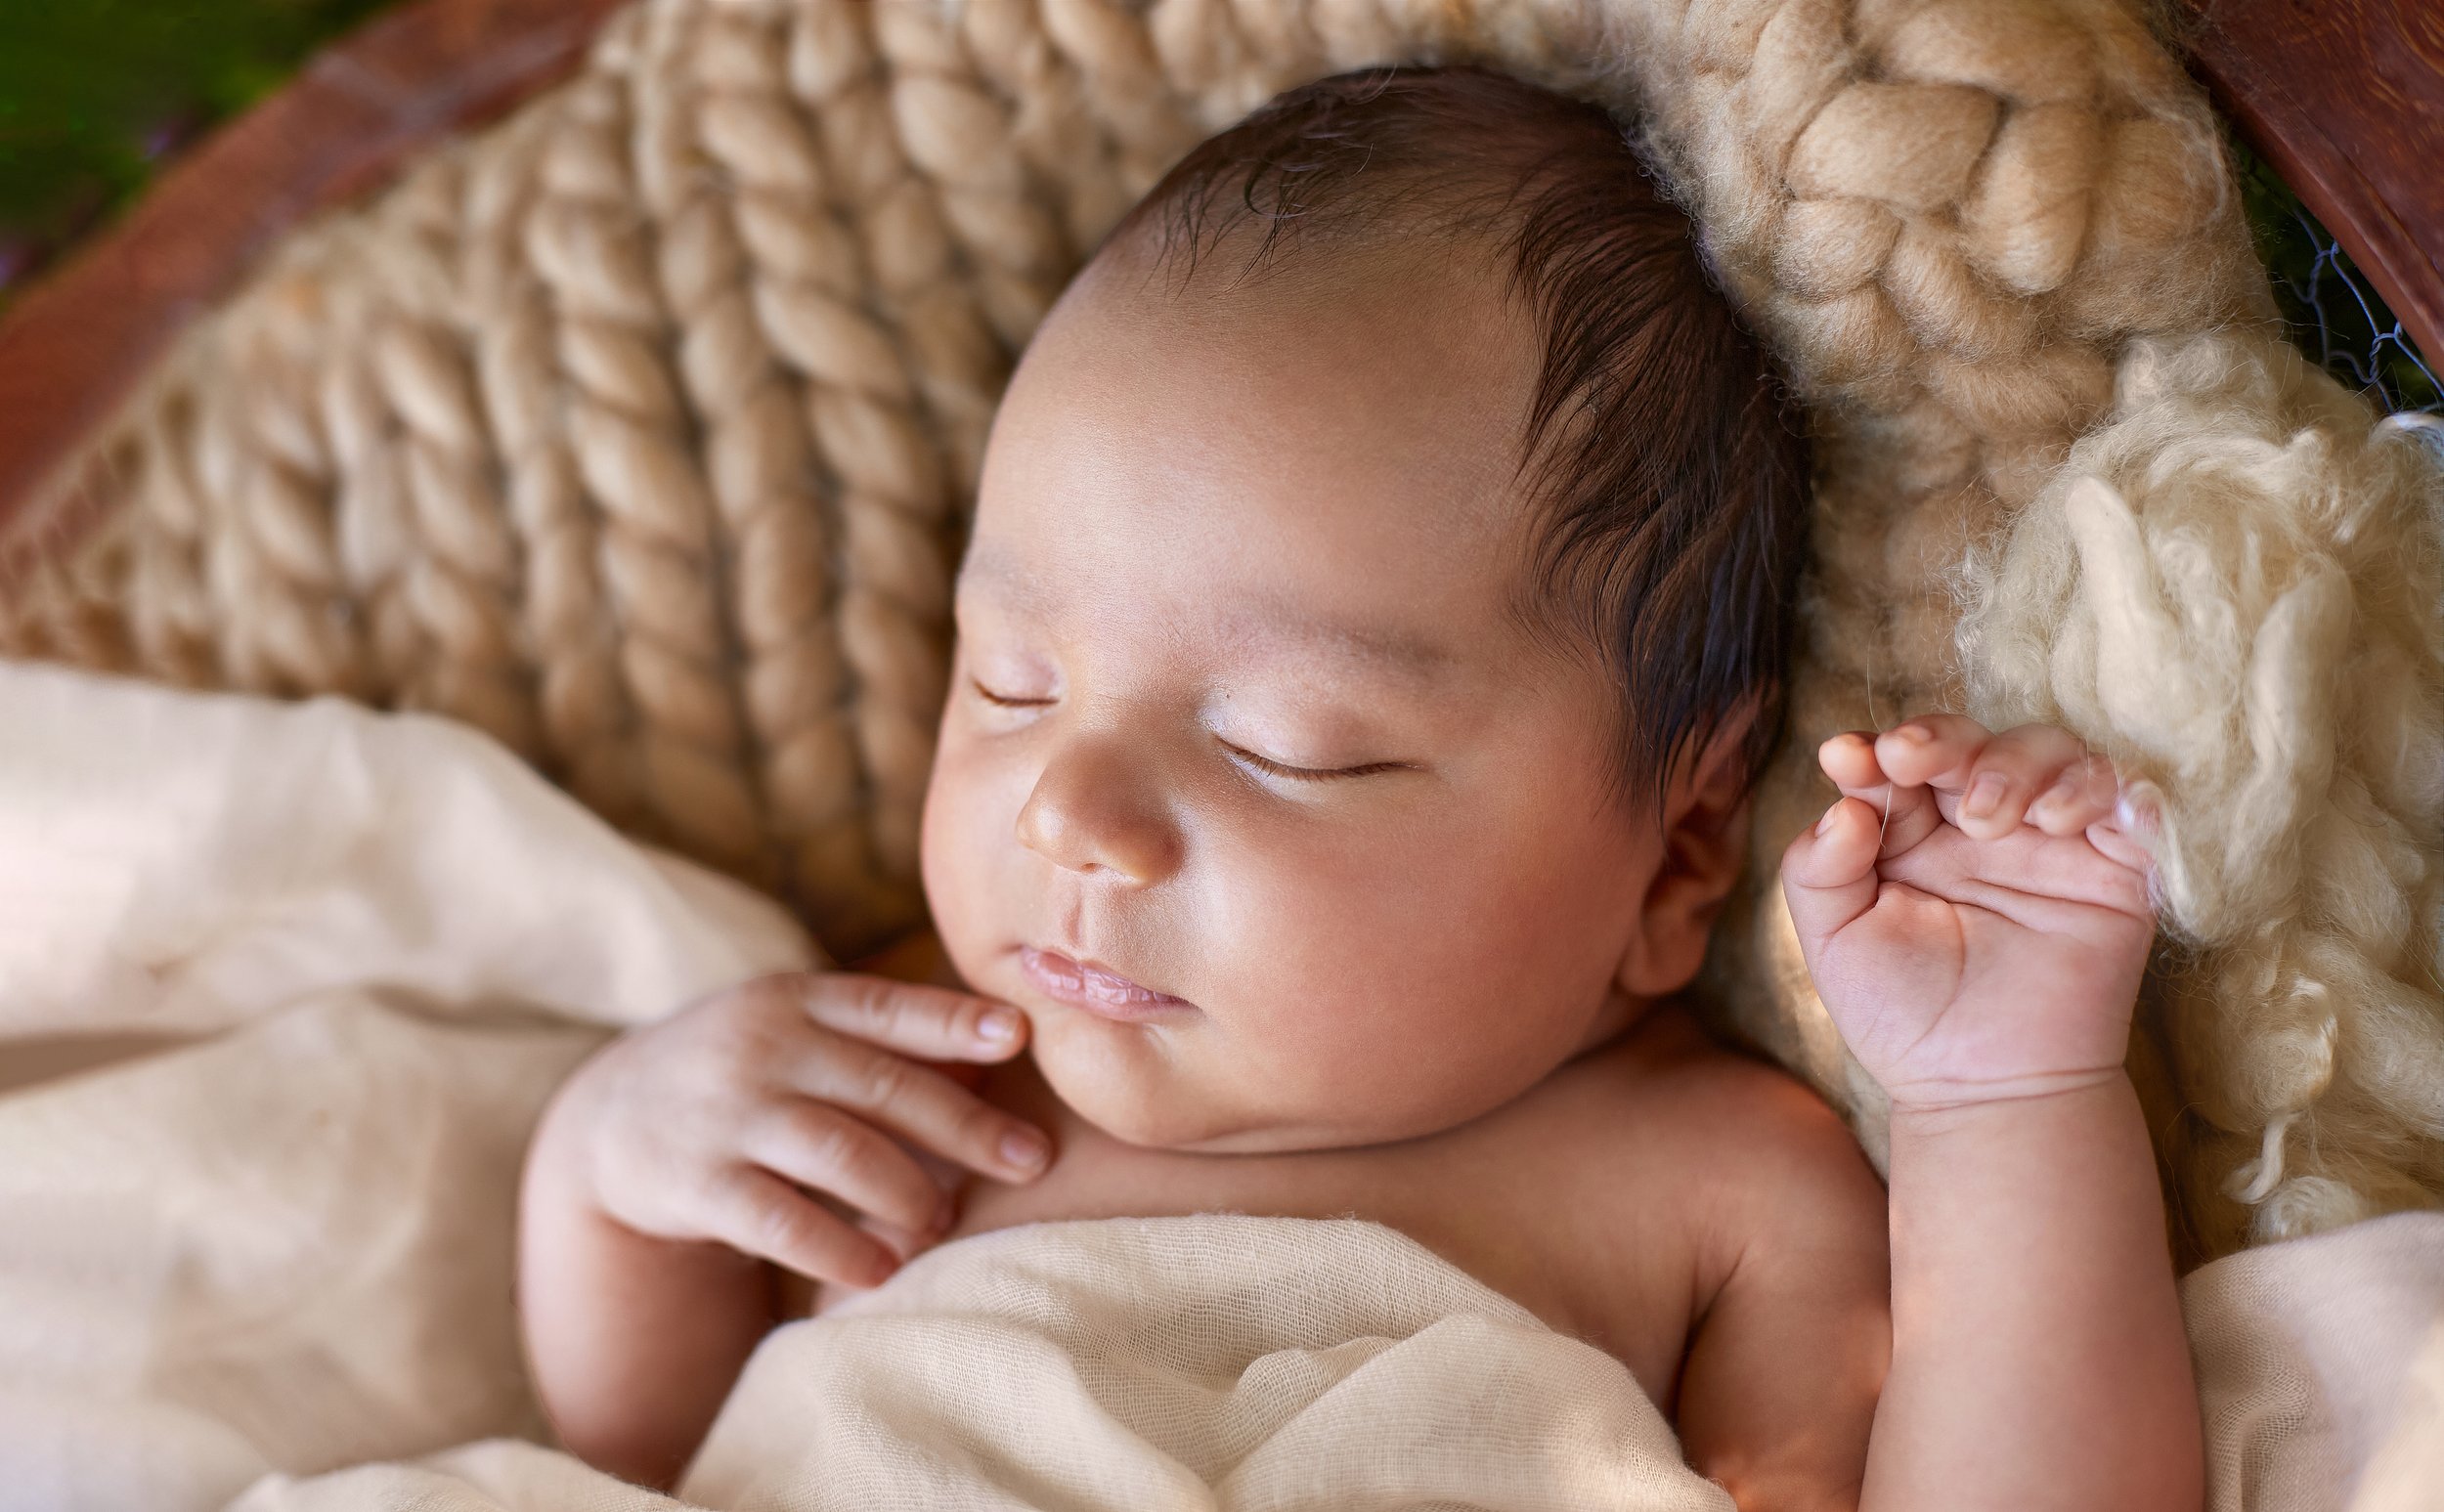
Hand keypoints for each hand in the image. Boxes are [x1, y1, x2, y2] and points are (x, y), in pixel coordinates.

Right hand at [538, 972, 1051, 1290]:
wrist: (611, 1119)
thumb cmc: (750, 1070)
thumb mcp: (797, 1027)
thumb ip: (885, 1036)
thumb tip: (1006, 1048)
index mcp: (795, 1000)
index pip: (885, 1007)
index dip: (953, 1022)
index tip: (1019, 1038)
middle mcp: (761, 1048)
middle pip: (882, 1088)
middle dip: (965, 1127)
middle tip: (1031, 1161)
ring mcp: (726, 1115)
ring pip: (841, 1155)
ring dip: (910, 1194)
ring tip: (947, 1220)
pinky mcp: (695, 1184)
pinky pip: (783, 1222)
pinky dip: (841, 1250)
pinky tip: (884, 1271)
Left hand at [1779, 714, 2161, 1112]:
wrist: (1986, 1088)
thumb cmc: (1904, 1015)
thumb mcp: (1835, 941)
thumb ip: (1818, 870)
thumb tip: (1844, 806)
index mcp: (1912, 832)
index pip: (1899, 764)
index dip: (1875, 750)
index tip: (1846, 757)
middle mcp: (1982, 824)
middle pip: (1974, 742)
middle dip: (1942, 739)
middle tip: (1912, 759)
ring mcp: (2051, 841)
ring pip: (2050, 752)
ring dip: (2015, 765)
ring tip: (1988, 819)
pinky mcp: (2116, 869)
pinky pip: (2127, 799)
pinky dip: (2099, 789)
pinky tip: (2058, 819)